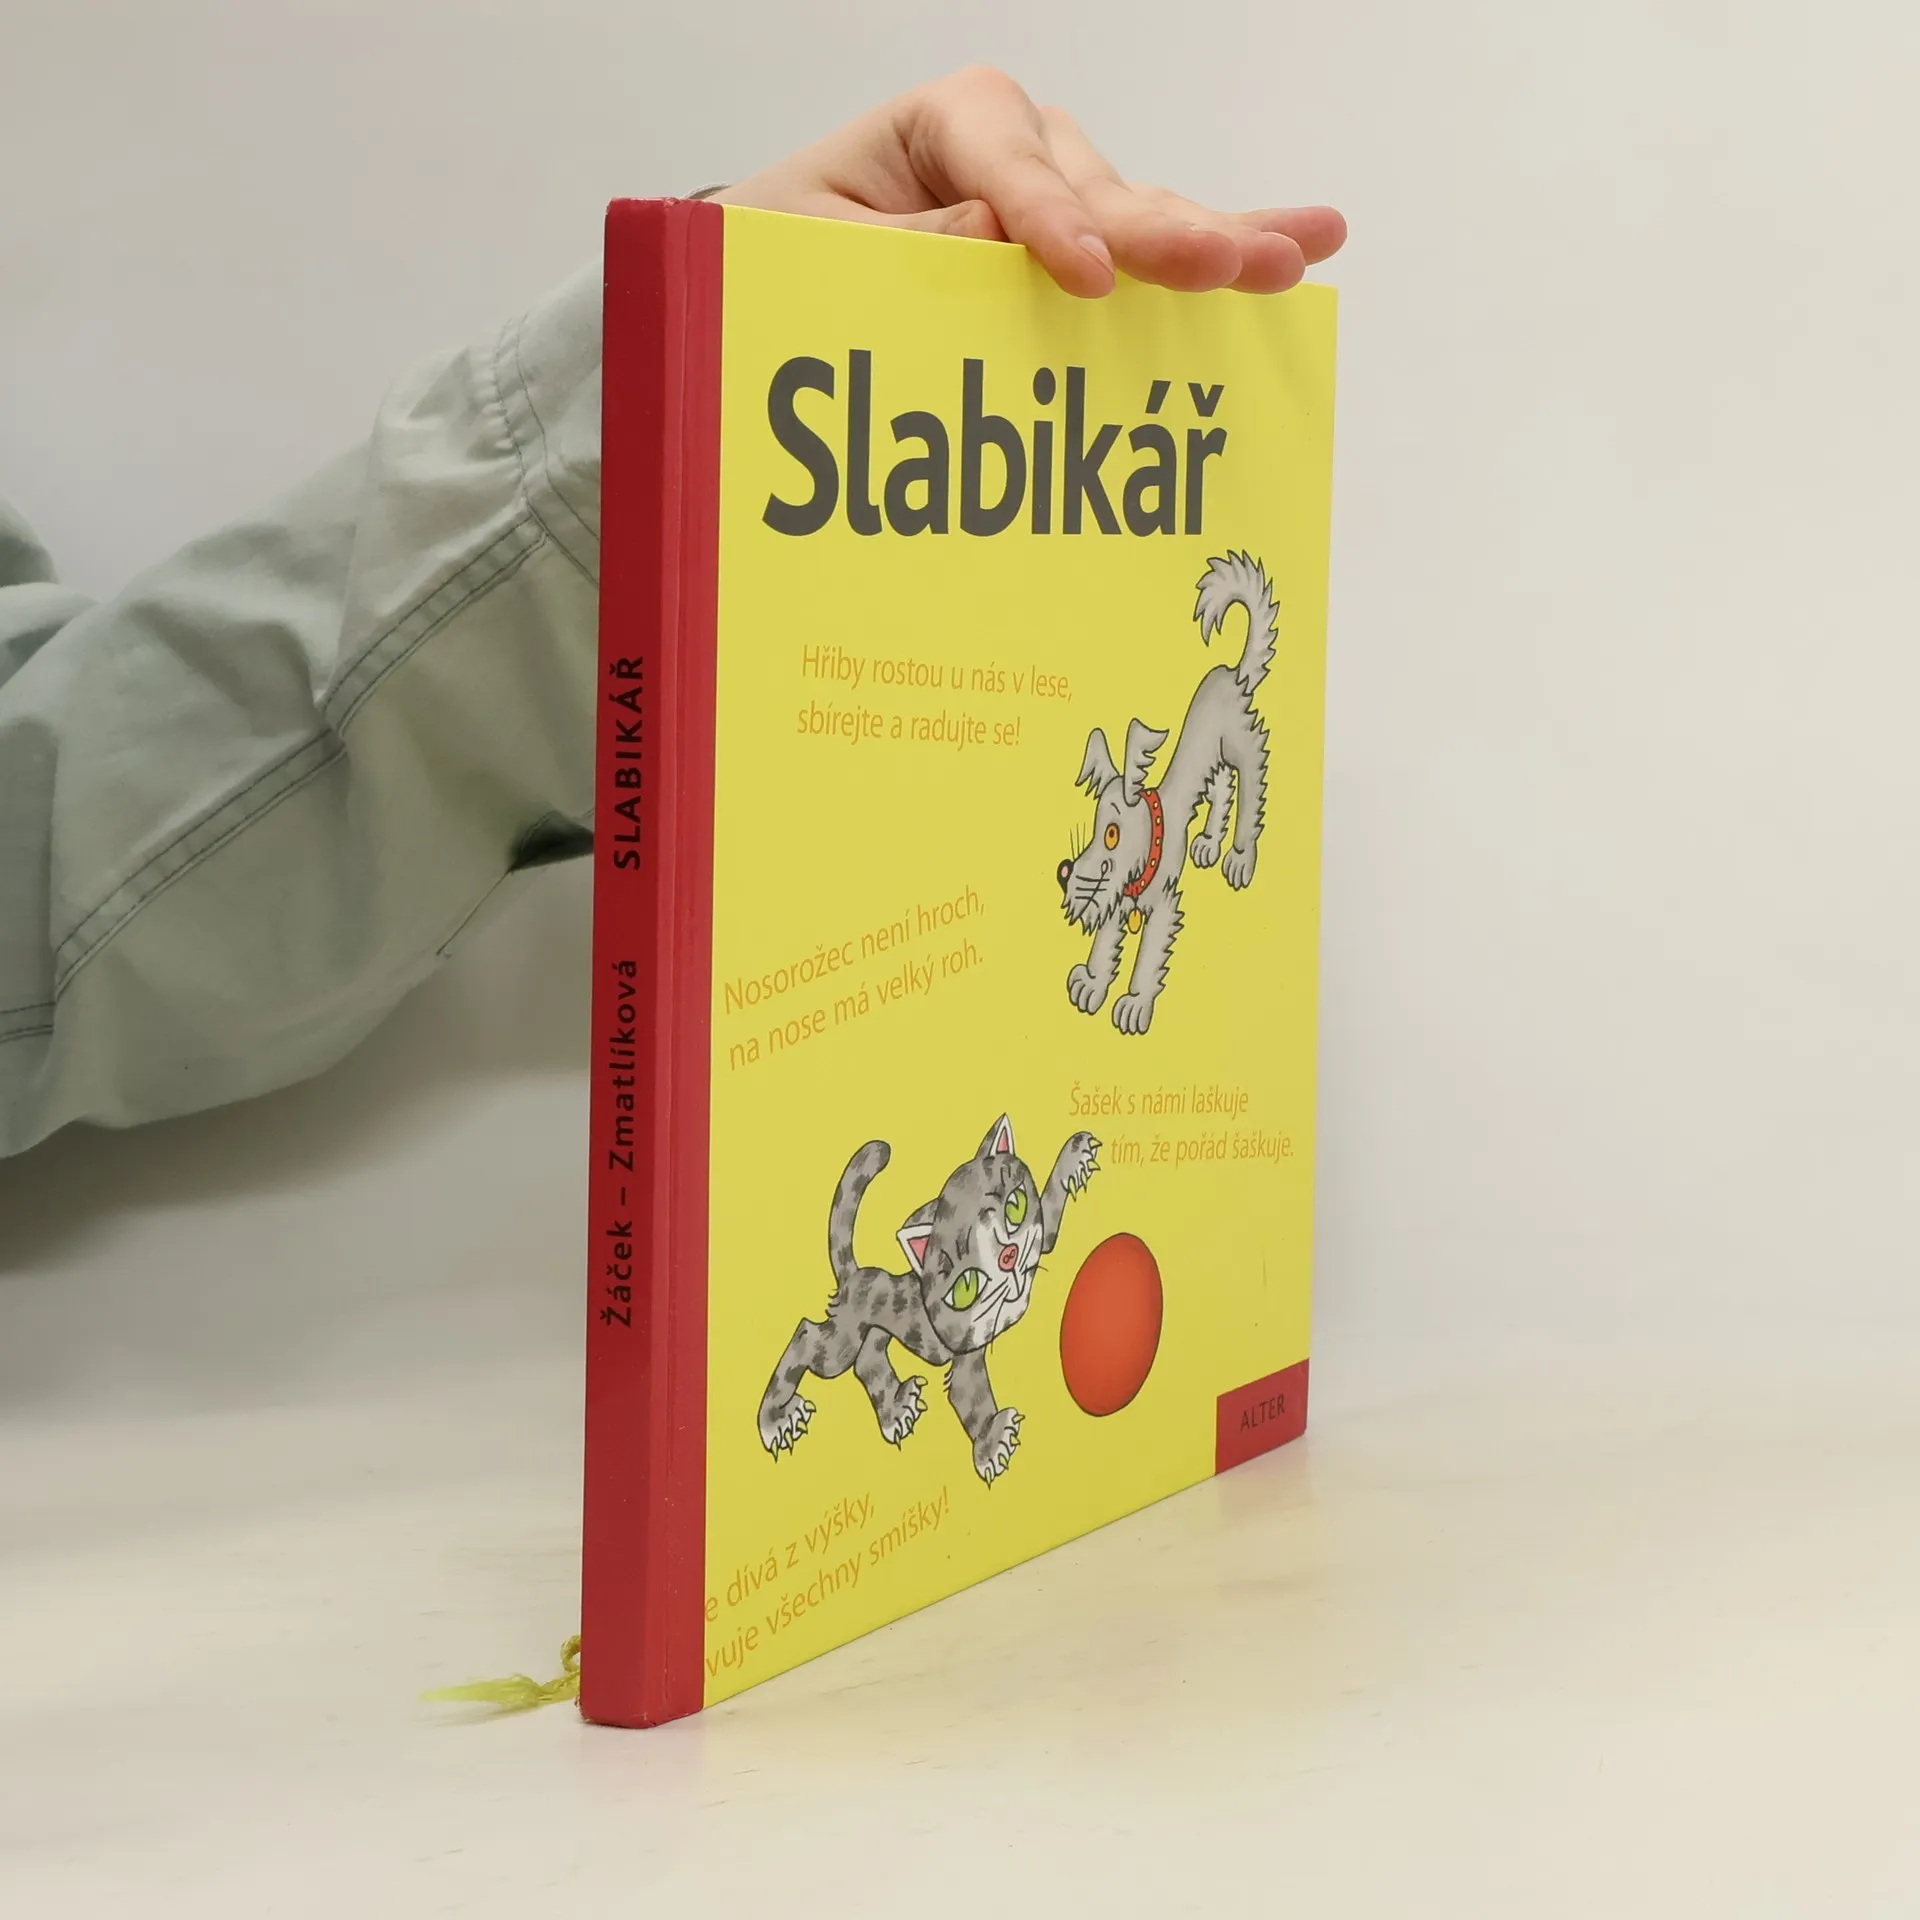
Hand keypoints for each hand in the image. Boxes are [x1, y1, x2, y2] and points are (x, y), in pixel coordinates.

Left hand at [712, 67, 1345, 298]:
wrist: (796, 264)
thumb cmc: (799, 247)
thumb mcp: (813, 248)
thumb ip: (894, 248)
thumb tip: (991, 237)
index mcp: (945, 124)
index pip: (1006, 166)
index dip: (1048, 223)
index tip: (1087, 277)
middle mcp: (1024, 143)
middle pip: (1098, 190)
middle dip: (1160, 233)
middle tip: (1224, 262)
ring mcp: (1069, 191)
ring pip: (1142, 216)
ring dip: (1217, 241)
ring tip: (1291, 257)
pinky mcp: (1094, 239)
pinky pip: (1161, 245)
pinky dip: (1228, 245)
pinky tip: (1310, 239)